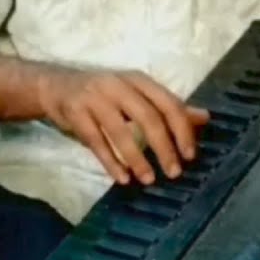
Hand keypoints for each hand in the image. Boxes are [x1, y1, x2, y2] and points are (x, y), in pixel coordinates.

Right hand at [39, 68, 208, 184]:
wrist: (55, 85)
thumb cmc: (103, 93)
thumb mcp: (136, 94)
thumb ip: (167, 107)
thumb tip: (205, 117)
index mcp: (137, 79)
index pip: (168, 103)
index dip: (182, 130)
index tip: (190, 155)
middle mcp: (117, 85)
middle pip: (148, 117)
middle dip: (164, 148)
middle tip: (174, 172)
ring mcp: (94, 98)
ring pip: (121, 131)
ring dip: (137, 159)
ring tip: (148, 179)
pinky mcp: (75, 112)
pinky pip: (96, 141)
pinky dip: (110, 162)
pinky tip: (122, 177)